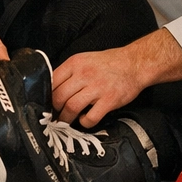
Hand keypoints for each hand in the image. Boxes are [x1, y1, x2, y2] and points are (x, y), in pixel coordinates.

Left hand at [52, 29, 181, 126]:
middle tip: (55, 116)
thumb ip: (70, 72)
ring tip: (66, 122)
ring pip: (71, 108)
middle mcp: (84, 74)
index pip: (52, 81)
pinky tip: (86, 119)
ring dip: (66, 119)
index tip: (47, 104)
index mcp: (75, 63)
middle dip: (54, 110)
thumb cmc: (109, 63)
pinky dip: (85, 122)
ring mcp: (97, 88)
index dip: (47, 96)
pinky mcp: (109, 100)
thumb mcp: (85, 59)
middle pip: (59, 97)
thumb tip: (53, 89)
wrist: (135, 63)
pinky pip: (91, 117)